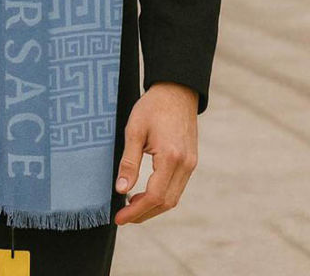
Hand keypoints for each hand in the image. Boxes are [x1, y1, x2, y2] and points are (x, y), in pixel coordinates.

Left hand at [113, 82, 198, 224]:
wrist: (176, 90)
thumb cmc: (152, 106)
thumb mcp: (134, 130)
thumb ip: (129, 162)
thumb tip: (121, 190)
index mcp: (171, 157)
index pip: (154, 196)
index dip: (136, 211)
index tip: (119, 218)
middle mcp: (185, 164)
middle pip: (166, 203)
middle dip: (143, 214)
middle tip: (122, 217)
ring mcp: (191, 164)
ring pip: (173, 198)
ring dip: (153, 207)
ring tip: (131, 206)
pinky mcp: (191, 161)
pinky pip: (177, 187)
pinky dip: (162, 196)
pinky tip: (145, 193)